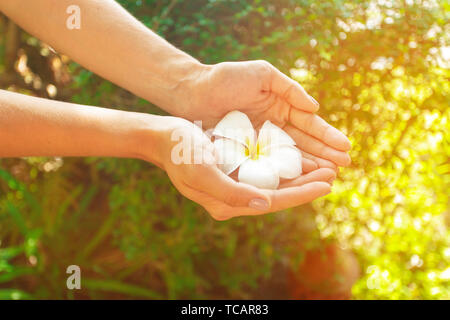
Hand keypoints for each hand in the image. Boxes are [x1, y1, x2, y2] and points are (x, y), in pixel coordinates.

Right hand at [147, 116, 334, 220]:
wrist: (163, 137)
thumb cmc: (180, 153)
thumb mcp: (203, 171)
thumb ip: (232, 192)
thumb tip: (266, 202)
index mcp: (227, 203)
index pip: (273, 202)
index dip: (302, 194)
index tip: (327, 183)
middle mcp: (235, 197)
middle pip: (279, 194)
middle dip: (306, 184)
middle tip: (333, 171)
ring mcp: (235, 184)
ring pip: (275, 182)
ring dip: (299, 174)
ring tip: (323, 164)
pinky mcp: (235, 170)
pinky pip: (265, 170)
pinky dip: (284, 164)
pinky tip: (298, 155)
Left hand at [181, 60, 350, 171]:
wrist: (193, 91)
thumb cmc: (226, 78)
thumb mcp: (262, 75)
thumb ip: (290, 89)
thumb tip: (315, 109)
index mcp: (280, 106)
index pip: (309, 124)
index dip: (327, 136)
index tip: (346, 148)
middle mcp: (273, 126)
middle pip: (303, 143)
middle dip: (324, 154)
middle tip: (344, 168)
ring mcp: (260, 141)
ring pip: (288, 156)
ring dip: (309, 166)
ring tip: (329, 176)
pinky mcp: (245, 153)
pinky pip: (268, 164)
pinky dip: (284, 172)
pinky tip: (300, 180)